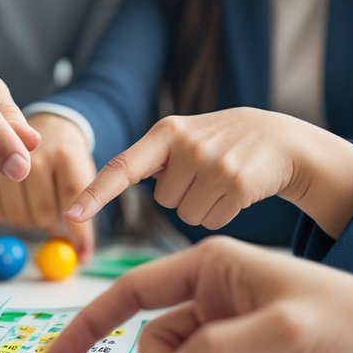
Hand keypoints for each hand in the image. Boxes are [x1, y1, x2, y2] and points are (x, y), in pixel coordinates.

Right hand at [0, 114, 96, 256]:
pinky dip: (5, 216)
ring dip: (27, 221)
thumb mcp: (81, 175)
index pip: (72, 196)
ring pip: (18, 216)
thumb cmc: (65, 159)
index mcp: (66, 151)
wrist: (40, 126)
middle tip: (51, 212)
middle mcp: (34, 150)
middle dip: (50, 223)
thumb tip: (82, 256)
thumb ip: (83, 211)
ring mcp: (3, 159)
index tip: (82, 254)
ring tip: (32, 202)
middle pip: (44, 213)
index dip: (78, 231)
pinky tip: (13, 201)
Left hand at [64, 109, 352, 238]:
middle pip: (163, 201)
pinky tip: (238, 189)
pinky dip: (223, 212)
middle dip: (183, 194)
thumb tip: (109, 187)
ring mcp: (213, 164)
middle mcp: (186, 145)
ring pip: (186, 215)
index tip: (72, 213)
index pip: (121, 168)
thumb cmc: (222, 143)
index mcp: (166, 133)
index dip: (95, 193)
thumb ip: (152, 158)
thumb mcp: (185, 137)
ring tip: (223, 179)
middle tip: (207, 173)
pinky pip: (211, 219)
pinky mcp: (238, 183)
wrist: (280, 139)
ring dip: (203, 205)